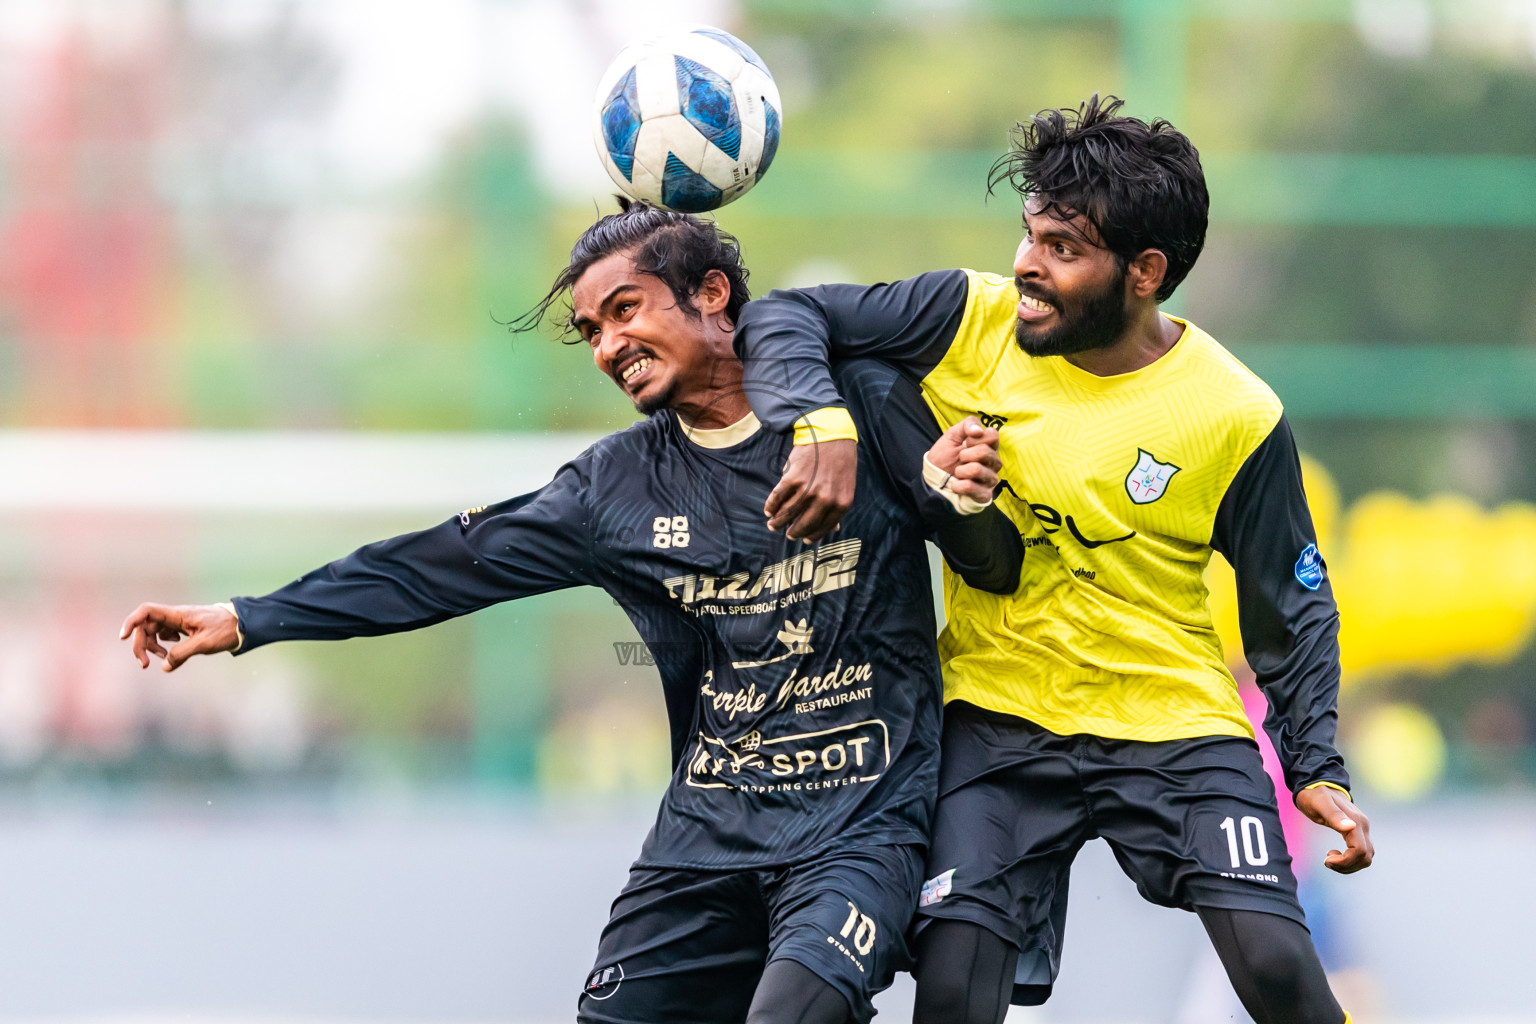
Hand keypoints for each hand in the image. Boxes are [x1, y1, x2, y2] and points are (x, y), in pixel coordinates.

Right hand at [120, 602, 240, 671]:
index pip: (146, 611)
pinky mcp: (183, 628)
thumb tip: (165, 666)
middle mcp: (175, 616)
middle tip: (144, 664)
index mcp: (177, 614)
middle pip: (146, 626)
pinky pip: (165, 635)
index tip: (123, 637)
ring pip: (154, 632)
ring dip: (151, 646)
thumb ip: (182, 654)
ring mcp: (178, 622)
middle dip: (141, 644)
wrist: (243, 624)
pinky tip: (170, 654)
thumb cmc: (225, 630)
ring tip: (162, 659)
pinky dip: (163, 645)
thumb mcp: (204, 644)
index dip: (131, 622)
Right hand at [765, 439, 857, 541]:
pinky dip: (771, 506)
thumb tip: (834, 529)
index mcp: (841, 503)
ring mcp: (808, 489)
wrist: (830, 433)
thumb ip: (837, 507)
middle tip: (788, 535)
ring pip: (788, 513)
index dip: (812, 536)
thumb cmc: (840, 460)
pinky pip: (778, 497)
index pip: (823, 528)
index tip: (805, 540)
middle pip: (804, 524)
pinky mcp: (792, 478)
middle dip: (794, 533)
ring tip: (772, 525)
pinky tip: (769, 510)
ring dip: (777, 522)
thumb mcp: (845, 485)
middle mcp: (825, 499)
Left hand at [927, 416, 1001, 503]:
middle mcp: (994, 463)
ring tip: (958, 473)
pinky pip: (970, 487)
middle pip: (985, 452)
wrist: (934, 478)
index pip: (993, 435)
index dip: (974, 438)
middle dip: (964, 455)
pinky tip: (956, 485)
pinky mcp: (984, 495)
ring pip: (976, 469)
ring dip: (960, 470)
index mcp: (990, 447)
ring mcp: (991, 479)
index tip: (965, 444)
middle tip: (960, 460)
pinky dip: (957, 485)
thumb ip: (967, 425)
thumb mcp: (953, 435)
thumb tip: (979, 431)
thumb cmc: (945, 456)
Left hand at [1295, 785, 1373, 873]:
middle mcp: (1363, 826)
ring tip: (1329, 858)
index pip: (1360, 851)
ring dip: (1349, 865)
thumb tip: (1349, 827)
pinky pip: (1362, 852)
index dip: (1345, 861)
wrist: (1318, 784)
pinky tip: (1334, 854)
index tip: (1326, 859)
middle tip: (1327, 861)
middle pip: (1366, 857)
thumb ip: (1334, 815)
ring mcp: (1363, 829)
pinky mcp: (1359, 832)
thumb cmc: (1315, 795)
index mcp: (1356, 822)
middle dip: (1347, 865)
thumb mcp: (1320, 804)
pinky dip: (1350, 859)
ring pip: (1366, 857)